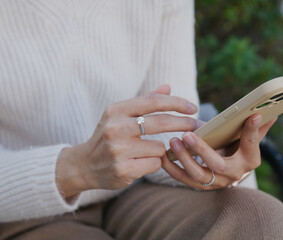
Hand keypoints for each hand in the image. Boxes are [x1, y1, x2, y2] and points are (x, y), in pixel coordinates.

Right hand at [56, 85, 198, 197]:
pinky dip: (153, 164)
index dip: (177, 103)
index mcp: (116, 110)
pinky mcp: (123, 169)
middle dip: (184, 123)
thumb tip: (168, 87)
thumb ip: (144, 101)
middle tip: (198, 125)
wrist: (84, 165)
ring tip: (143, 152)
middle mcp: (115, 128)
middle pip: (161, 122)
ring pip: (159, 147)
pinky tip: (139, 164)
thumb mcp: (120, 115)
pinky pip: (155, 164)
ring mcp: (118, 150)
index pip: (153, 101)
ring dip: (159, 150)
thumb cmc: (108, 136)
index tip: (193, 108)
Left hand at [161, 114, 276, 189]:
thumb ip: (256, 128)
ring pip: (198, 175)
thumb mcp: (249, 139)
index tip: (253, 116)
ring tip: (173, 141)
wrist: (231, 172)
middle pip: (217, 164)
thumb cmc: (240, 149)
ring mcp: (216, 183)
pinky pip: (184, 179)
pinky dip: (172, 169)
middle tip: (187, 134)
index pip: (251, 145)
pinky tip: (163, 155)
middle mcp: (233, 175)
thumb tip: (270, 111)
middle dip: (201, 150)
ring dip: (183, 159)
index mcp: (249, 160)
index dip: (252, 132)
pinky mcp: (200, 185)